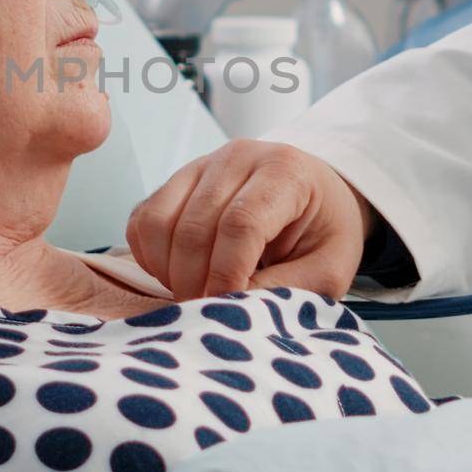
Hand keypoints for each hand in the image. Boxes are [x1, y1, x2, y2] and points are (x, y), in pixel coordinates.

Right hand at [126, 140, 375, 298]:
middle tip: (209, 313)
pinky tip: (179, 274)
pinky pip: (142, 220)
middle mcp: (238, 157)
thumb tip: (232, 307)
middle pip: (195, 227)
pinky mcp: (176, 180)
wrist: (315, 194)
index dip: (227, 274)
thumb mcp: (329, 267)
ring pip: (159, 222)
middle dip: (195, 282)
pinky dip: (150, 257)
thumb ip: (288, 289)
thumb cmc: (324, 231)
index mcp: (285, 171)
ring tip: (196, 292)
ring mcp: (201, 164)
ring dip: (169, 271)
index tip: (226, 308)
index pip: (241, 223)